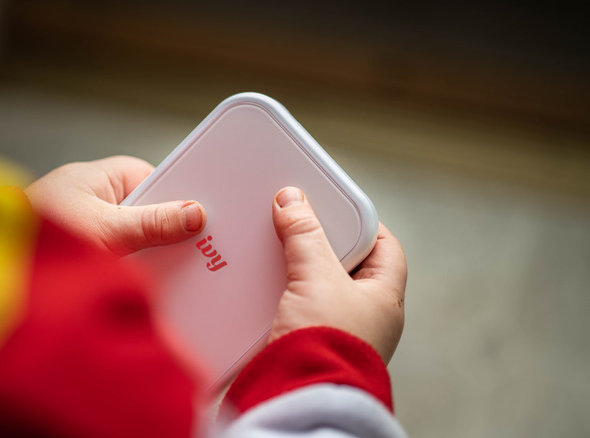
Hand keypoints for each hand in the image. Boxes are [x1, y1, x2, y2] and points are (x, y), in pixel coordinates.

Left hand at [24, 155, 206, 255]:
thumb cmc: (38, 238)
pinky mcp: (80, 251)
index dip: (181, 196)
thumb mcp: (107, 230)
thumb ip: (153, 223)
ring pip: (132, 235)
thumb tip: (194, 213)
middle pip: (147, 209)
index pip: (155, 178)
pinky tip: (142, 283)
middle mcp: (93, 197)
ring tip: (170, 272)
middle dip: (166, 231)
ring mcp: (85, 225)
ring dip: (146, 253)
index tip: (206, 215)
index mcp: (100, 177)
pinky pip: (117, 254)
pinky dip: (129, 267)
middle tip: (193, 251)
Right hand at [269, 187, 406, 362]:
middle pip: (346, 263)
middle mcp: (363, 316)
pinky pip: (292, 305)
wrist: (293, 400)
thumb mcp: (317, 278)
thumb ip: (305, 236)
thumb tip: (292, 200)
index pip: (385, 247)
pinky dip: (276, 292)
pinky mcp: (302, 341)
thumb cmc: (324, 347)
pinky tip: (258, 283)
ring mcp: (332, 330)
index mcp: (384, 299)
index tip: (334, 203)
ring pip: (316, 285)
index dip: (361, 221)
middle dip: (320, 242)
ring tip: (274, 250)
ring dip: (293, 268)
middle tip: (298, 222)